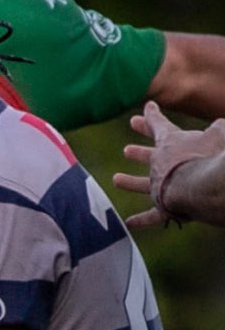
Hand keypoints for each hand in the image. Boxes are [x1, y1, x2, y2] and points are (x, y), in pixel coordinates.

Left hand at [115, 102, 224, 228]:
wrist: (201, 185)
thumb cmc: (210, 155)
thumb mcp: (219, 134)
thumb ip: (219, 128)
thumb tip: (220, 124)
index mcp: (171, 143)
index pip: (160, 125)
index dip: (153, 115)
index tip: (147, 106)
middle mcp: (160, 164)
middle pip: (148, 155)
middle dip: (138, 152)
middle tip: (126, 150)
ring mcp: (159, 186)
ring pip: (141, 184)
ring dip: (129, 182)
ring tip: (116, 179)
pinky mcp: (164, 206)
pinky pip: (151, 215)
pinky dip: (141, 219)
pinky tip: (129, 223)